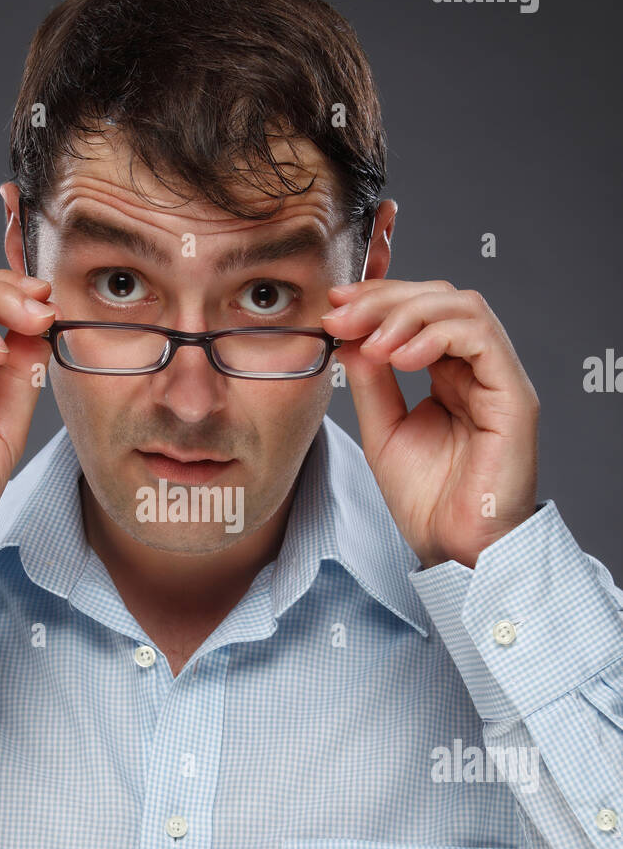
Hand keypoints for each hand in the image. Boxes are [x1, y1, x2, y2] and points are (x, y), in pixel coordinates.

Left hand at [322, 279, 539, 568]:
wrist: (454, 549)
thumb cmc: (427, 502)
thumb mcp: (382, 430)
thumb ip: (371, 382)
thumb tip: (351, 335)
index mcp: (449, 375)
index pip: (419, 311)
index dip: (377, 300)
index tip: (335, 307)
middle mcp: (477, 370)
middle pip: (439, 298)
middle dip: (385, 300)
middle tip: (344, 316)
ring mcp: (498, 379)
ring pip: (461, 307)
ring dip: (407, 314)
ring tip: (373, 342)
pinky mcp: (513, 396)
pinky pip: (482, 338)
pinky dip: (436, 335)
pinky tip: (401, 356)